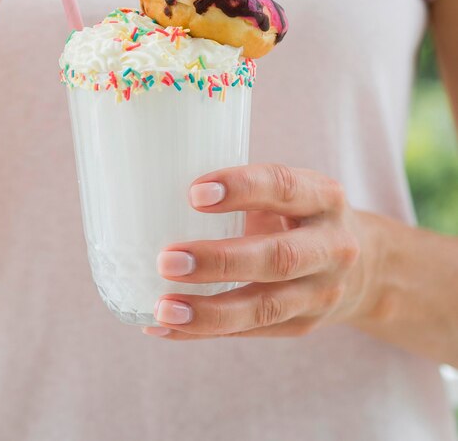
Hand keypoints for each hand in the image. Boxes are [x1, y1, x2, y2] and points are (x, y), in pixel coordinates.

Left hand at [146, 164, 384, 339]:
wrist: (362, 266)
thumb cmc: (299, 217)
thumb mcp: (289, 191)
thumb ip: (245, 191)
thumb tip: (158, 192)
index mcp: (323, 198)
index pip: (284, 188)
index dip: (241, 188)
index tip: (194, 193)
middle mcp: (331, 246)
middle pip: (279, 258)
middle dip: (220, 261)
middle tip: (167, 260)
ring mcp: (320, 293)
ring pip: (266, 307)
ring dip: (210, 311)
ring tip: (163, 307)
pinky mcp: (303, 325)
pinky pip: (250, 333)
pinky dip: (203, 332)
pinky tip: (164, 327)